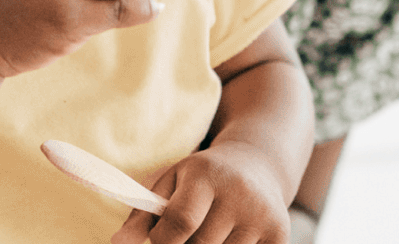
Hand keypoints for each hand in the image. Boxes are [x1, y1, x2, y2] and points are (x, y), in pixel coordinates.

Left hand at [111, 142, 293, 243]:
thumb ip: (143, 215)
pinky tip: (232, 237)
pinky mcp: (280, 234)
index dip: (162, 241)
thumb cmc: (203, 178)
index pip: (179, 224)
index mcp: (206, 176)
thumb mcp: (170, 183)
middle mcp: (239, 194)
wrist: (257, 164)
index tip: (161, 240)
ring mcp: (263, 215)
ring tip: (211, 232)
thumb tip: (117, 243)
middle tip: (189, 234)